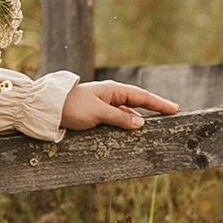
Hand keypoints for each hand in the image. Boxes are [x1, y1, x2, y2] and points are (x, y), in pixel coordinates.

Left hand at [60, 80, 177, 132]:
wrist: (48, 109)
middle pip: (138, 102)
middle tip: (171, 113)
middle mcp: (110, 96)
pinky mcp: (97, 115)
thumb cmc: (73, 107)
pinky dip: (127, 124)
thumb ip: (120, 118)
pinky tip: (133, 131)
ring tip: (157, 125)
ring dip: (140, 118)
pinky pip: (117, 119)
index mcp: (113, 90)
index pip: (142, 96)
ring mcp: (104, 105)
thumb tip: (141, 123)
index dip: (158, 103)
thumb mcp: (98, 113)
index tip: (174, 108)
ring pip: (127, 112)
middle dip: (154, 108)